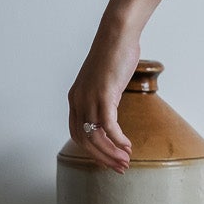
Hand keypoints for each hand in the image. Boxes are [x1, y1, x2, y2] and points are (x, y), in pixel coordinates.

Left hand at [67, 24, 138, 173]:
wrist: (116, 35)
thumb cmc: (114, 55)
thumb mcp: (104, 82)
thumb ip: (104, 98)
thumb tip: (112, 113)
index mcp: (75, 99)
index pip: (77, 135)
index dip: (92, 151)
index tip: (107, 159)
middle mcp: (78, 101)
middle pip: (84, 141)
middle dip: (102, 158)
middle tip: (119, 168)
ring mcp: (89, 99)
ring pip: (95, 137)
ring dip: (111, 153)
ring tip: (125, 161)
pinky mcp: (104, 95)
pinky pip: (108, 126)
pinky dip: (117, 139)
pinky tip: (127, 145)